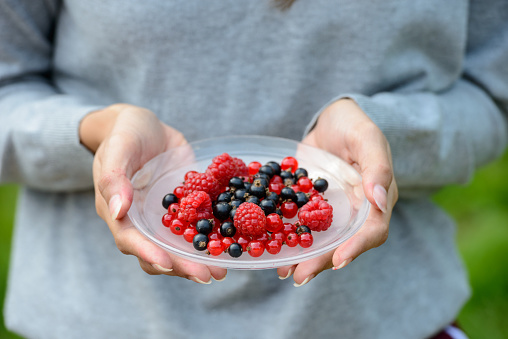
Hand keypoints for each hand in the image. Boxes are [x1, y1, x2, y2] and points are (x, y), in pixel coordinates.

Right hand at [80, 103, 226, 283]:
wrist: (145, 125)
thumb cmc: (125, 133)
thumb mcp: (117, 148)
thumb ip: (114, 178)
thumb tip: (116, 211)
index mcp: (119, 211)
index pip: (130, 239)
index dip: (148, 253)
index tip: (168, 264)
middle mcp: (141, 221)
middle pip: (157, 252)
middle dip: (181, 266)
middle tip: (207, 276)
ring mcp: (163, 218)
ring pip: (177, 247)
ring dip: (197, 261)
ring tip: (221, 271)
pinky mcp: (183, 209)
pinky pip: (195, 227)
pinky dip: (210, 239)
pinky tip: (229, 246)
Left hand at [277, 99, 397, 285]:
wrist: (331, 119)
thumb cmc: (353, 124)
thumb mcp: (367, 138)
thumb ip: (377, 167)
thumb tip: (380, 201)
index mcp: (376, 200)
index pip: (373, 230)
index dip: (357, 248)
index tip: (338, 261)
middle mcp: (355, 212)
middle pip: (343, 243)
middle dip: (322, 262)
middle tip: (299, 277)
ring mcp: (332, 211)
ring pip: (321, 240)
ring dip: (303, 258)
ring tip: (283, 272)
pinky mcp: (311, 205)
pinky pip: (301, 225)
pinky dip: (289, 238)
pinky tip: (272, 248)